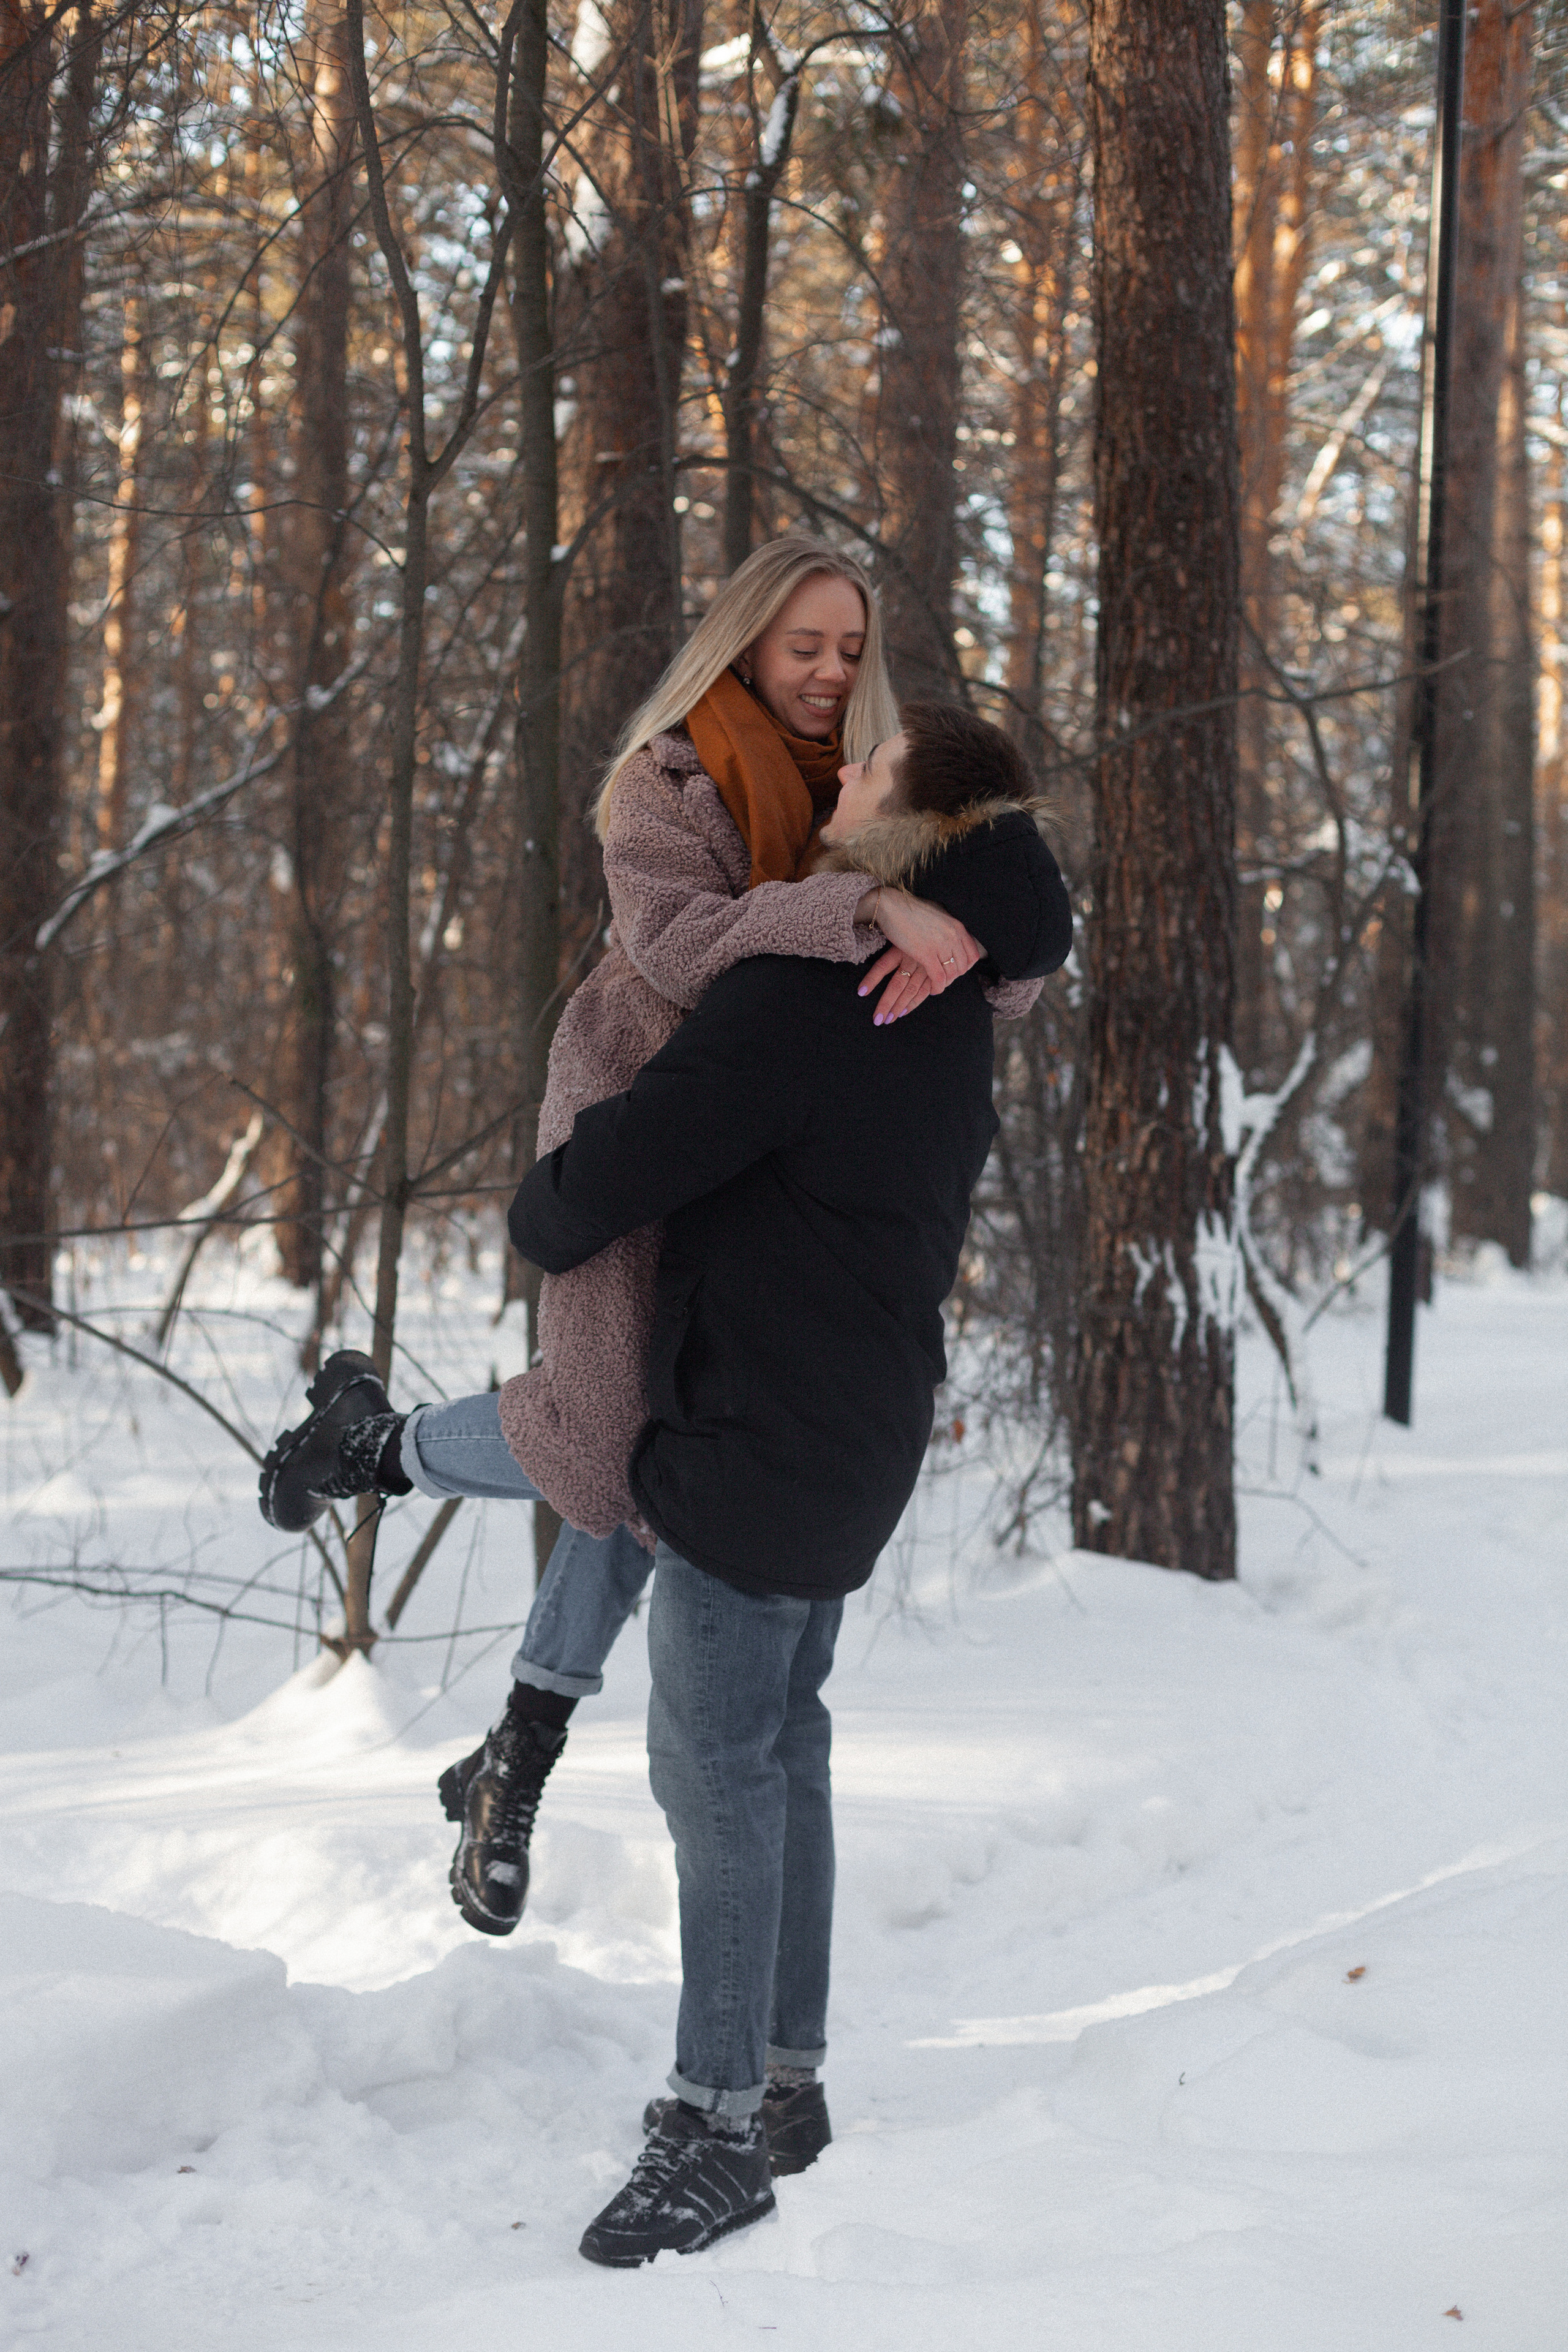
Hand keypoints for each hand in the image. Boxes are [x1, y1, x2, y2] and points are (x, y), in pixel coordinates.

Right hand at [858, 888, 984, 1024]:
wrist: (893, 906)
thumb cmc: (912, 909)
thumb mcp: (938, 915)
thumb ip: (949, 927)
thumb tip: (954, 935)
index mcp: (957, 927)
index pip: (973, 954)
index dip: (966, 967)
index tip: (957, 971)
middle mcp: (953, 936)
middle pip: (962, 966)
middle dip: (954, 977)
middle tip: (945, 980)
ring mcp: (941, 945)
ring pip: (951, 974)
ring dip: (945, 984)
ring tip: (937, 986)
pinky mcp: (926, 954)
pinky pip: (938, 978)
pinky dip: (937, 987)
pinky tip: (933, 990)